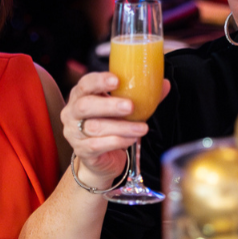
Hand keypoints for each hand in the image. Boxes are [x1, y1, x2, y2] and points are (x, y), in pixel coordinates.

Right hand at [60, 72, 168, 188]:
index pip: (85, 83)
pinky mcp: (81, 151)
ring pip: (94, 127)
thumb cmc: (112, 125)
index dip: (99, 81)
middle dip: (109, 105)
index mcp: (81, 95)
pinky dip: (117, 141)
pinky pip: (97, 145)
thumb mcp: (125, 109)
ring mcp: (73, 133)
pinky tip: (131, 140)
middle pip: (85, 105)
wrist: (102, 158)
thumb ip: (143, 96)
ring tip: (142, 128)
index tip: (116, 80)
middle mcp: (72, 112)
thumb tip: (165, 84)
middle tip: (130, 106)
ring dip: (121, 127)